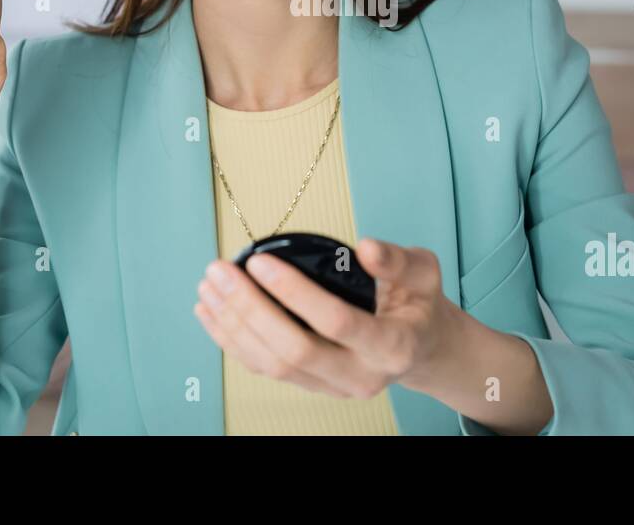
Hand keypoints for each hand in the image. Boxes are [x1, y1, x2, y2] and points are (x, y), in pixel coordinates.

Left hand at [193, 238, 462, 398]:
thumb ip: (396, 260)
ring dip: (234, 326)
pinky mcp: (313, 386)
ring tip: (210, 287)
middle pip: (294, 351)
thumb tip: (365, 248)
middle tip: (222, 272)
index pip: (335, 322)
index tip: (261, 262)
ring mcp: (334, 387)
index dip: (294, 292)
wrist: (421, 346)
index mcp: (392, 346)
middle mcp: (361, 376)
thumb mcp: (423, 271)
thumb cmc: (418, 303)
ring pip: (273, 365)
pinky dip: (233, 342)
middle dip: (250, 310)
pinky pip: (265, 369)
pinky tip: (212, 314)